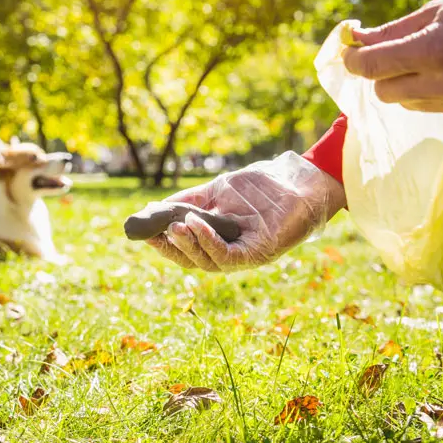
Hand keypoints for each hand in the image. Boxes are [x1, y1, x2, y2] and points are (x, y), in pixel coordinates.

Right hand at [144, 152, 345, 271]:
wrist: (300, 181)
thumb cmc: (263, 187)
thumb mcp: (219, 192)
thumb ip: (190, 202)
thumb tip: (154, 209)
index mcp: (220, 242)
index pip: (186, 251)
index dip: (164, 245)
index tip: (143, 233)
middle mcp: (231, 254)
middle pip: (193, 260)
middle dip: (171, 248)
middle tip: (153, 232)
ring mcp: (245, 255)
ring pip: (207, 261)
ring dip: (187, 245)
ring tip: (172, 227)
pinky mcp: (259, 252)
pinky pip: (228, 254)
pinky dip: (208, 241)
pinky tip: (194, 225)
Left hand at [343, 0, 442, 122]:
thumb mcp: (436, 10)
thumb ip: (392, 31)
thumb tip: (355, 40)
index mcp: (434, 49)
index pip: (371, 67)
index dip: (354, 60)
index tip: (352, 52)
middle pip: (383, 92)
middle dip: (381, 73)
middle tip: (393, 54)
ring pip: (404, 103)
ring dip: (405, 84)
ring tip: (431, 60)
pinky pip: (429, 108)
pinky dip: (429, 93)